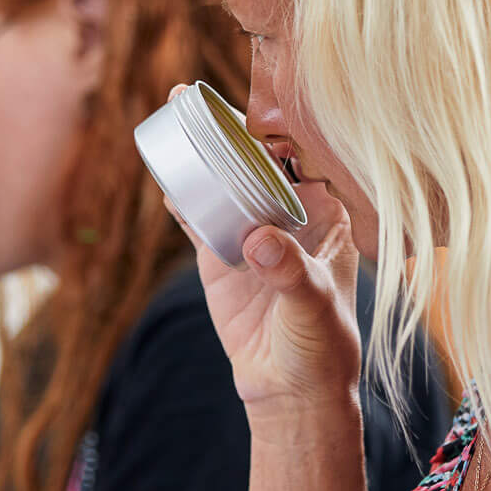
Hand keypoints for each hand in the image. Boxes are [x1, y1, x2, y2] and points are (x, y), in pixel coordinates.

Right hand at [164, 89, 363, 416]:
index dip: (275, 130)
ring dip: (198, 154)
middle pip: (253, 163)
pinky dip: (181, 196)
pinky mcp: (221, 259)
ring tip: (172, 116)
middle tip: (192, 97)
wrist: (292, 393)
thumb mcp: (313, 307)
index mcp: (325, 219)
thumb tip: (260, 241)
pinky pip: (198, 218)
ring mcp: (252, 235)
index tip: (250, 104)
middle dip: (226, 130)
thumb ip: (290, 273)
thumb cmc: (323, 348)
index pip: (300, 162)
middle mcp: (289, 219)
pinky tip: (165, 172)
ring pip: (222, 184)